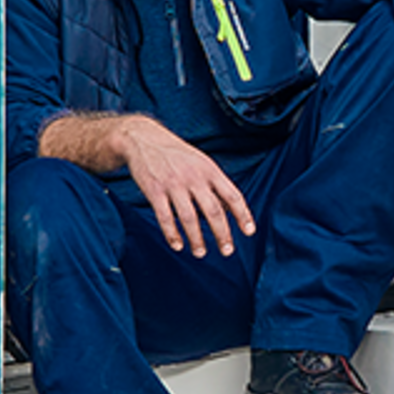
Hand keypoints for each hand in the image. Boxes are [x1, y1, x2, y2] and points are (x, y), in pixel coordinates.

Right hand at [43, 112, 254, 257]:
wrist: (143, 139)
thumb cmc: (177, 155)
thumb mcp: (202, 162)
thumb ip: (215, 185)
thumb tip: (231, 209)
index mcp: (210, 170)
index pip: (232, 195)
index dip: (243, 215)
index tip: (250, 232)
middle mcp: (194, 178)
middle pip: (213, 210)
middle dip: (222, 234)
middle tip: (227, 251)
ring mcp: (174, 185)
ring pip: (189, 218)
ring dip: (197, 239)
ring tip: (201, 253)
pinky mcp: (154, 191)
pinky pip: (165, 217)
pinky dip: (172, 234)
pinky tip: (178, 245)